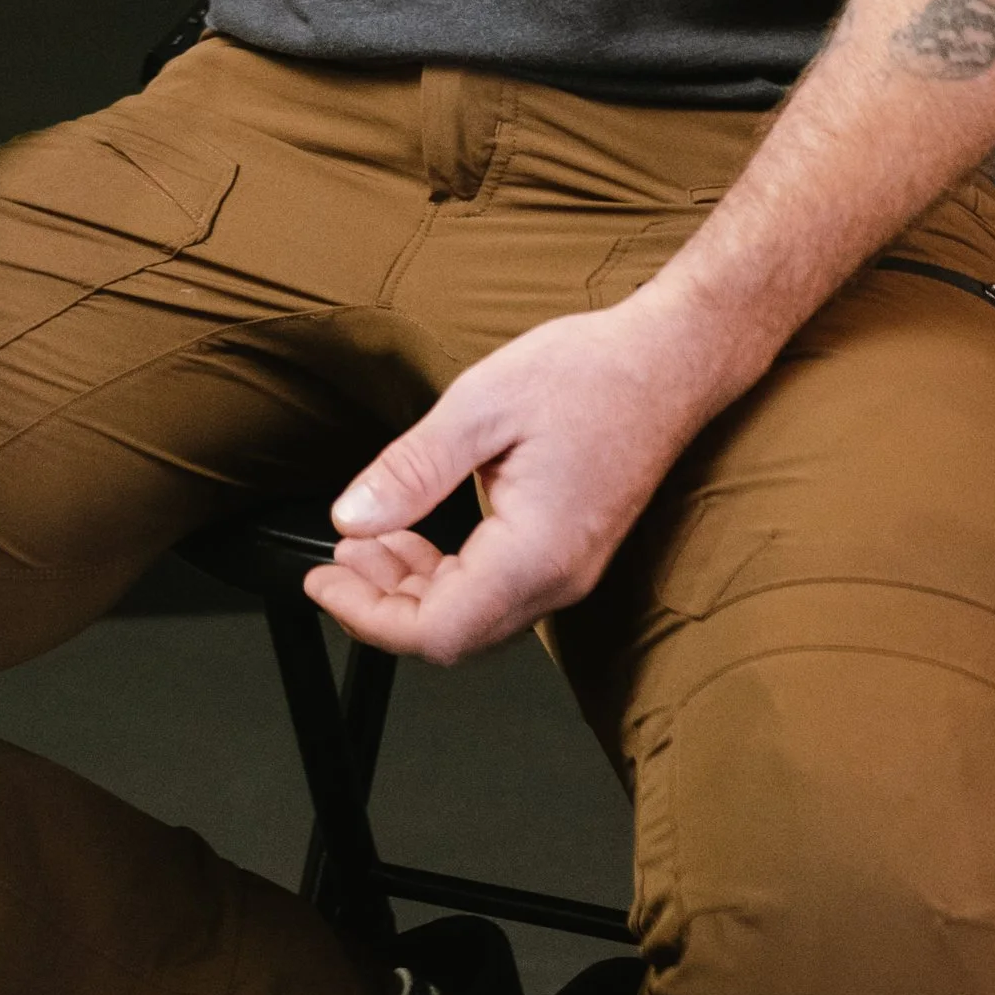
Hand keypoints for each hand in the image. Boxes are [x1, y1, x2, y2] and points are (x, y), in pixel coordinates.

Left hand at [303, 300, 717, 664]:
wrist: (670, 360)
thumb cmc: (590, 373)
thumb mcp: (482, 405)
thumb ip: (411, 471)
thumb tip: (351, 518)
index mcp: (535, 553)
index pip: (436, 630)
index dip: (367, 616)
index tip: (323, 580)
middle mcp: (558, 579)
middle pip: (452, 634)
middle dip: (381, 603)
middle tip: (335, 557)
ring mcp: (568, 571)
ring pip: (473, 616)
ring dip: (411, 588)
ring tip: (367, 538)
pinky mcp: (569, 553)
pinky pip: (496, 591)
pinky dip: (446, 573)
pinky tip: (416, 534)